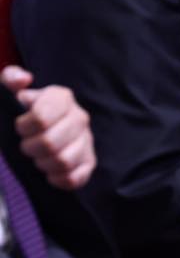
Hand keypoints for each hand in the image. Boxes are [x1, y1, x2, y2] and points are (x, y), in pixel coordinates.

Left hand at [1, 66, 96, 190]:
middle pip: (50, 143)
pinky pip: (76, 178)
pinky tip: (50, 172)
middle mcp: (79, 117)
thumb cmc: (26, 111)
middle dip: (30, 148)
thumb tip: (23, 81)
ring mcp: (87, 140)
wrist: (43, 128)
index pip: (41, 117)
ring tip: (39, 158)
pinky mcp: (89, 162)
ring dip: (43, 164)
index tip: (20, 125)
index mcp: (61, 98)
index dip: (24, 126)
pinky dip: (59, 179)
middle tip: (27, 145)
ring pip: (63, 161)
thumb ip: (11, 78)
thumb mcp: (13, 91)